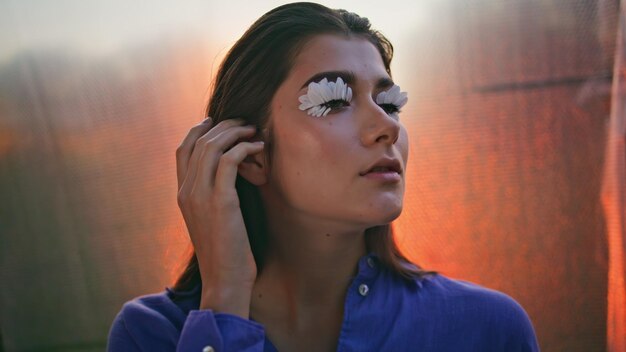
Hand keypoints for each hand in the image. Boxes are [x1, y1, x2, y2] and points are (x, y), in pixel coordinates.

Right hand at [175, 117, 263, 317]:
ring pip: (212, 146)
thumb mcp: (211, 221)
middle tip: (245, 122)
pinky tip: (258, 147)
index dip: (197, 130)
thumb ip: (212, 198)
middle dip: (223, 126)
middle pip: (199, 142)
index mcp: (182, 195)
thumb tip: (227, 178)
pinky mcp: (221, 202)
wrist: (224, 280)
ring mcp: (201, 196)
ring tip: (253, 131)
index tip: (216, 120)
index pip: (182, 150)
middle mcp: (187, 192)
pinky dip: (244, 147)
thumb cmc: (225, 253)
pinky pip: (229, 160)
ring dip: (235, 132)